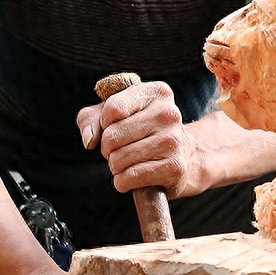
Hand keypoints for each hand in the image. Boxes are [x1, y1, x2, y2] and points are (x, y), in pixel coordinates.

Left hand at [76, 80, 202, 198]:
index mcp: (157, 92)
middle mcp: (168, 113)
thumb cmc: (142, 132)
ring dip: (115, 166)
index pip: (113, 108)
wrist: (186, 157)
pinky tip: (132, 177)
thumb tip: (89, 140)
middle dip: (107, 148)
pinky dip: (123, 182)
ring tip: (129, 162)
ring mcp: (173, 141)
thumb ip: (91, 119)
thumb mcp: (114, 115)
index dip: (103, 123)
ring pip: (119, 159)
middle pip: (112, 136)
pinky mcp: (174, 167)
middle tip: (120, 149)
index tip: (113, 126)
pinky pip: (130, 177)